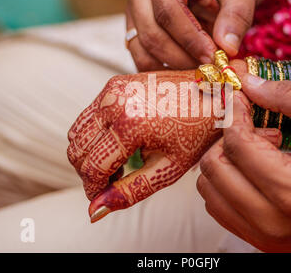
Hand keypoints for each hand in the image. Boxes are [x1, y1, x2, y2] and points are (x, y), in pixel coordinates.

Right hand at [67, 61, 280, 221]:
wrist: (214, 94)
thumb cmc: (197, 131)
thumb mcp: (169, 168)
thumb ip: (131, 190)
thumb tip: (97, 209)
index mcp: (129, 124)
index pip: (91, 167)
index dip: (94, 188)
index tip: (103, 195)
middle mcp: (114, 102)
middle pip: (76, 149)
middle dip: (90, 172)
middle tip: (115, 179)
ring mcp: (113, 88)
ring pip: (77, 132)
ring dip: (90, 153)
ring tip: (118, 162)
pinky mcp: (115, 83)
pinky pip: (89, 115)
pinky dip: (95, 134)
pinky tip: (119, 142)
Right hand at [125, 0, 256, 70]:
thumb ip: (236, 14)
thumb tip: (227, 48)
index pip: (169, 11)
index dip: (190, 40)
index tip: (212, 58)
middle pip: (152, 34)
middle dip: (182, 58)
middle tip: (207, 68)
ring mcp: (132, 7)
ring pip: (142, 49)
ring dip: (171, 67)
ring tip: (197, 68)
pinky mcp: (133, 26)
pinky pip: (140, 56)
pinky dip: (160, 69)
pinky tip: (184, 69)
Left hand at [197, 73, 290, 251]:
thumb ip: (290, 95)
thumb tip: (246, 83)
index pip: (236, 145)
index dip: (233, 114)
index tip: (240, 99)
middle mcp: (271, 221)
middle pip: (214, 167)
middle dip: (229, 140)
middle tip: (258, 132)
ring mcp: (262, 235)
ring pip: (208, 188)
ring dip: (225, 162)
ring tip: (258, 155)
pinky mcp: (258, 239)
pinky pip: (216, 206)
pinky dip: (225, 182)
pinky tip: (252, 172)